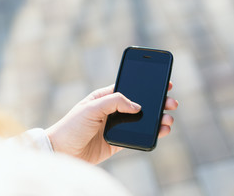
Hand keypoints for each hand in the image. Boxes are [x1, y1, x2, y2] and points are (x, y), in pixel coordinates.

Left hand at [46, 83, 177, 163]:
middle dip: (156, 102)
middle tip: (170, 102)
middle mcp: (112, 110)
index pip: (129, 88)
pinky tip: (161, 130)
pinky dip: (151, 133)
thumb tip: (137, 106)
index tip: (161, 82)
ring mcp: (116, 126)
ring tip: (168, 118)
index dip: (145, 85)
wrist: (62, 151)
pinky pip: (138, 135)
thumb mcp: (91, 108)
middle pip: (139, 104)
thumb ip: (114, 102)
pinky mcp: (118, 141)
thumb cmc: (71, 126)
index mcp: (104, 97)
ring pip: (141, 120)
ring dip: (156, 118)